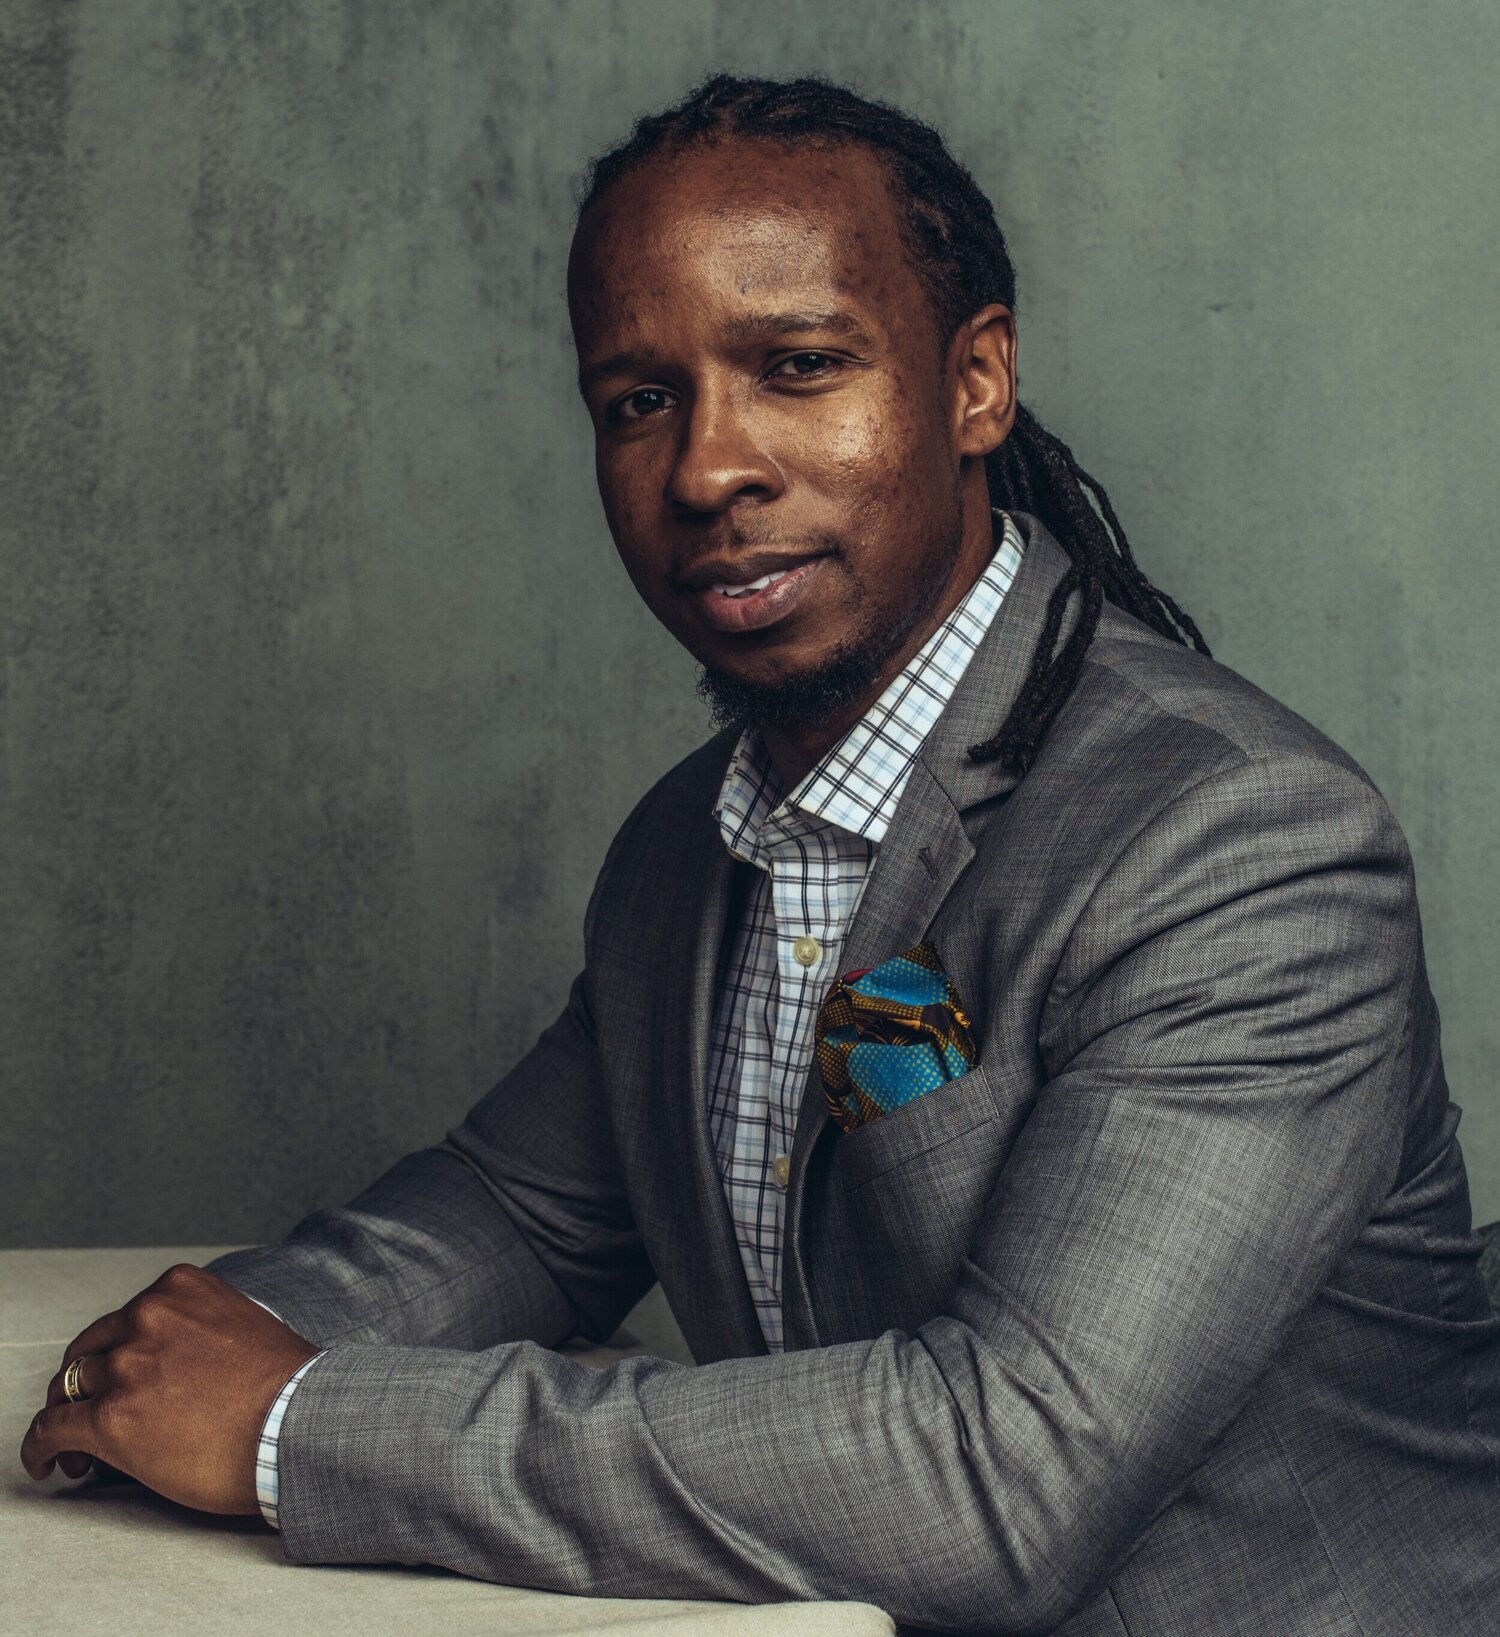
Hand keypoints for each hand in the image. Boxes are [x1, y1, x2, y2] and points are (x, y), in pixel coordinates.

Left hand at [20, 1264, 319, 1514]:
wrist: (297, 1424)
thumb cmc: (286, 1386)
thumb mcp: (245, 1324)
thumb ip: (202, 1330)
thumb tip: (182, 1366)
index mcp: (181, 1288)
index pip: (126, 1318)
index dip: (117, 1352)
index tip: (119, 1375)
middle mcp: (147, 1317)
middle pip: (90, 1350)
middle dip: (86, 1382)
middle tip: (91, 1409)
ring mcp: (126, 1366)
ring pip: (67, 1388)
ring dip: (68, 1416)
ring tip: (73, 1449)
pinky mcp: (110, 1419)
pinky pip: (50, 1430)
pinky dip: (40, 1448)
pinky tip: (46, 1463)